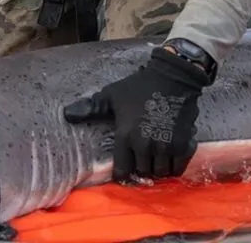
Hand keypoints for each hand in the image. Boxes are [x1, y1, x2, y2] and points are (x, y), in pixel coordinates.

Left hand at [63, 46, 210, 180]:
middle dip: (141, 168)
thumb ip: (91, 108)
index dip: (123, 173)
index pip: (122, 171)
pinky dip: (175, 166)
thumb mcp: (112, 95)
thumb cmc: (139, 86)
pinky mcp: (183, 144)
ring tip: (157, 156)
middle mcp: (145, 144)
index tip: (126, 168)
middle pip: (142, 173)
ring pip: (160, 172)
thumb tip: (67, 114)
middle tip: (143, 158)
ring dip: (158, 168)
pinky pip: (178, 168)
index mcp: (125, 135)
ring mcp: (165, 145)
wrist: (173, 76)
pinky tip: (171, 155)